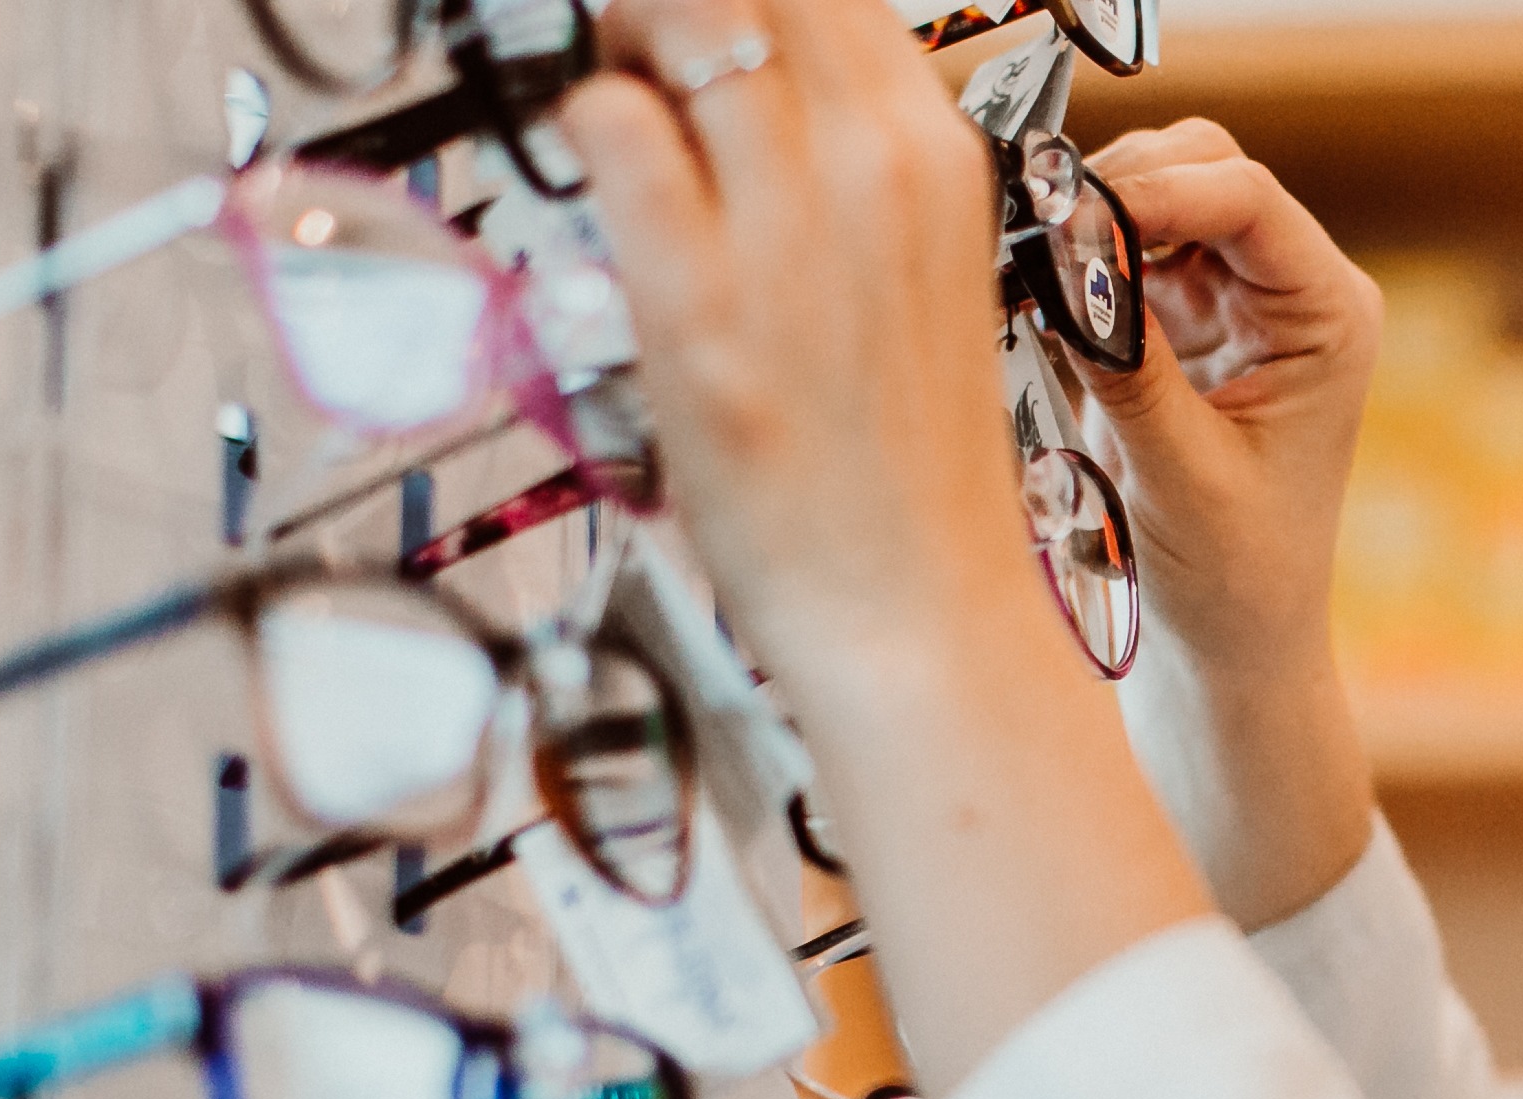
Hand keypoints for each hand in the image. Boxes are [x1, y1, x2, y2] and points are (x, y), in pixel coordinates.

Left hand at [554, 0, 1210, 1094]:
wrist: (920, 613)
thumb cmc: (905, 463)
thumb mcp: (919, 271)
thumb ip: (850, 164)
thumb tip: (744, 82)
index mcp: (938, 152)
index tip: (700, 31)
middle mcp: (875, 165)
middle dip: (674, 5)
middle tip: (644, 56)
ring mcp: (786, 229)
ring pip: (674, 16)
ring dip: (622, 42)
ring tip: (619, 115)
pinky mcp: (696, 300)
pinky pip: (610, 127)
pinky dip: (584, 130)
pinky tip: (598, 190)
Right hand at [1077, 120, 1383, 928]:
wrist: (1230, 652)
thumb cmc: (1232, 583)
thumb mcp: (1178, 474)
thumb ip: (1127, 363)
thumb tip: (1068, 260)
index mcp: (1330, 319)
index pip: (1246, 198)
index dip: (1156, 188)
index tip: (1073, 214)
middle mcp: (1294, 296)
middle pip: (1203, 171)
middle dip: (1119, 190)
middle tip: (1041, 237)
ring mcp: (1238, 305)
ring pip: (1158, 200)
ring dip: (1093, 224)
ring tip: (1035, 272)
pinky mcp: (1184, 328)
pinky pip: (1123, 256)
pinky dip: (1079, 266)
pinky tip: (1040, 301)